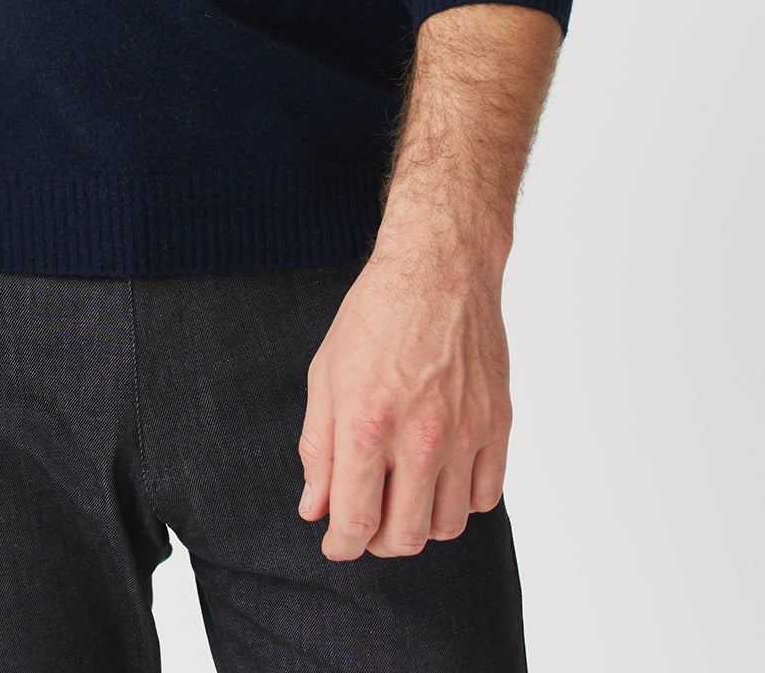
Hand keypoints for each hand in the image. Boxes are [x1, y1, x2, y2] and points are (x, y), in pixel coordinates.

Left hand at [297, 228, 512, 560]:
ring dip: (420, 523)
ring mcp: (466, 433)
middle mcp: (421, 437)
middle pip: (404, 537)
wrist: (440, 268)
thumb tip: (315, 508)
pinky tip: (440, 475)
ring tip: (403, 493)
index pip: (355, 522)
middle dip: (378, 541)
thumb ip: (318, 448)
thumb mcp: (326, 375)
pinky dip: (460, 500)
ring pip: (447, 526)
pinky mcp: (498, 425)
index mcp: (367, 423)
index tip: (335, 541)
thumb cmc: (376, 314)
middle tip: (367, 520)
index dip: (340, 544)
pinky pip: (484, 497)